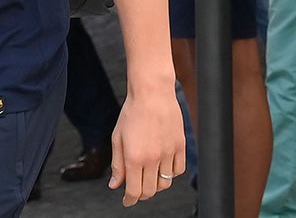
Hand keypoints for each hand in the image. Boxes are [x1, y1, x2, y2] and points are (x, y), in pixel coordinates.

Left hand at [109, 88, 185, 205]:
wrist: (152, 93)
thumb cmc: (132, 112)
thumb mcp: (117, 138)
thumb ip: (117, 164)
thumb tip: (115, 185)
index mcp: (134, 157)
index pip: (134, 191)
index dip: (129, 200)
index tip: (127, 201)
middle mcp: (153, 158)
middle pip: (150, 191)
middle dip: (141, 194)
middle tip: (135, 188)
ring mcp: (168, 153)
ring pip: (165, 183)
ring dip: (156, 184)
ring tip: (148, 175)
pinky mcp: (180, 146)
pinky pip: (178, 170)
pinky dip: (170, 174)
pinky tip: (162, 166)